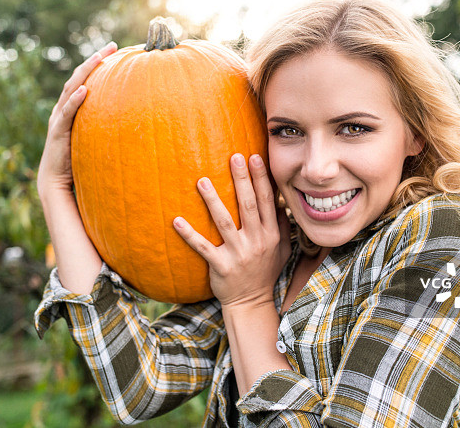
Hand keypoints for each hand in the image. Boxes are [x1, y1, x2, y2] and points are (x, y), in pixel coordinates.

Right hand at [37, 42, 117, 198]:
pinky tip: (85, 90)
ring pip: (70, 89)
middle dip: (94, 61)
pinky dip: (75, 100)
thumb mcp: (94, 139)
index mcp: (71, 109)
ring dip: (85, 72)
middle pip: (78, 78)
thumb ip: (106, 127)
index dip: (97, 64)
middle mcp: (62, 109)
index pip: (85, 80)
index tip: (115, 49)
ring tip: (99, 59)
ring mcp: (58, 119)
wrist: (56, 182)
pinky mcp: (58, 132)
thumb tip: (133, 121)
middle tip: (111, 46)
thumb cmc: (77, 162)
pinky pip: (66, 113)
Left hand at [173, 153, 291, 308]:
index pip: (267, 201)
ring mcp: (238, 254)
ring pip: (224, 222)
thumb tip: (279, 197)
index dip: (261, 178)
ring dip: (213, 201)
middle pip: (248, 205)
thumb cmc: (266, 271)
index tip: (255, 157)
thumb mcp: (282, 248)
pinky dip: (189, 234)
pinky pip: (203, 247)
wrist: (252, 303)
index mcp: (271, 234)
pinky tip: (177, 220)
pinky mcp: (220, 266)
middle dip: (242, 180)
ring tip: (202, 180)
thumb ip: (280, 224)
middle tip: (234, 157)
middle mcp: (257, 241)